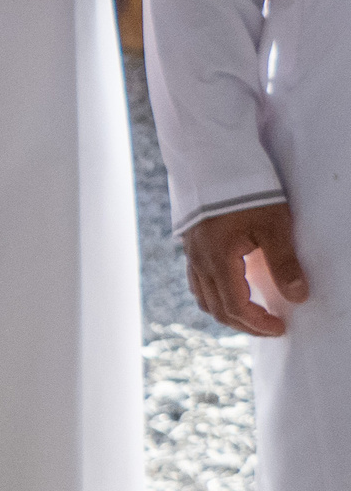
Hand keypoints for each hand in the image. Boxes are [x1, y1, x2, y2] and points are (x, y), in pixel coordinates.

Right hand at [186, 202, 305, 336]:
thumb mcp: (273, 225)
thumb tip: (299, 296)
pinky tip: (230, 292)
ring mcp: (192, 256)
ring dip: (228, 313)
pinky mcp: (192, 247)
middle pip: (217, 309)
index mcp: (218, 261)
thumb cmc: (246, 192)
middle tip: (271, 328)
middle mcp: (200, 263)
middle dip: (244, 324)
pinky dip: (215, 297)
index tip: (280, 328)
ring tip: (252, 315)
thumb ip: (284, 263)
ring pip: (204, 299)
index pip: (235, 306)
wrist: (214, 163)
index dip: (257, 322)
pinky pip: (197, 283)